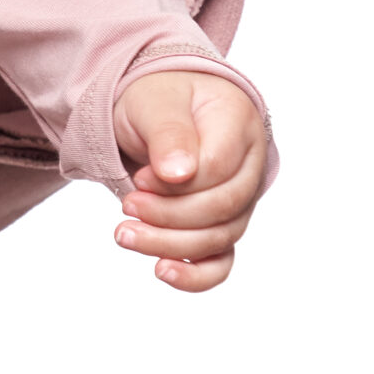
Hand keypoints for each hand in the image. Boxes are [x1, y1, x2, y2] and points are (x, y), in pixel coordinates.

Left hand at [111, 69, 268, 291]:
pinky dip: (196, 275)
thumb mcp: (153, 102)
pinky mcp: (220, 224)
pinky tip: (163, 272)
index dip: (176, 183)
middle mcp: (249, 165)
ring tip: (124, 234)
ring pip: (218, 237)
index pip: (218, 169)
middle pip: (221, 208)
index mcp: (238, 124)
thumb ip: (168, 132)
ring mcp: (239, 199)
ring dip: (169, 244)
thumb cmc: (156, 98)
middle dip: (169, 215)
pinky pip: (220, 260)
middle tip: (127, 206)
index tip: (139, 176)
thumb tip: (178, 174)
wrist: (151, 108)